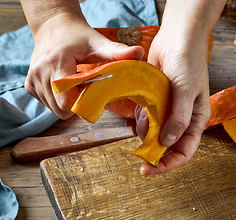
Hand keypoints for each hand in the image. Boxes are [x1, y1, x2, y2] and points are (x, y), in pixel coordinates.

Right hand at [25, 13, 143, 118]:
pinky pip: (47, 104)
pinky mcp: (29, 85)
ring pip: (53, 109)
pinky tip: (65, 84)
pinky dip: (58, 99)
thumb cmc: (78, 35)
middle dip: (77, 104)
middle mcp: (40, 73)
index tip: (92, 92)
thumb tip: (140, 54)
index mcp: (56, 63)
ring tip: (75, 83)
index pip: (66, 101)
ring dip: (68, 101)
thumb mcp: (99, 42)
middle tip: (85, 88)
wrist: (54, 26)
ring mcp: (32, 80)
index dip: (82, 102)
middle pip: (60, 110)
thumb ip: (118, 52)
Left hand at [135, 25, 210, 174]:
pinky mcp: (156, 102)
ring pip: (154, 133)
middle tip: (138, 151)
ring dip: (144, 130)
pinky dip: (140, 117)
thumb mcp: (186, 91)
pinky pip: (146, 118)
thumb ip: (178, 118)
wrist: (177, 38)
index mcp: (196, 120)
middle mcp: (183, 119)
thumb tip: (167, 143)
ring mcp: (169, 111)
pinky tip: (142, 106)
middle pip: (168, 146)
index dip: (169, 164)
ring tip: (143, 115)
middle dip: (153, 150)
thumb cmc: (188, 62)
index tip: (149, 169)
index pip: (185, 152)